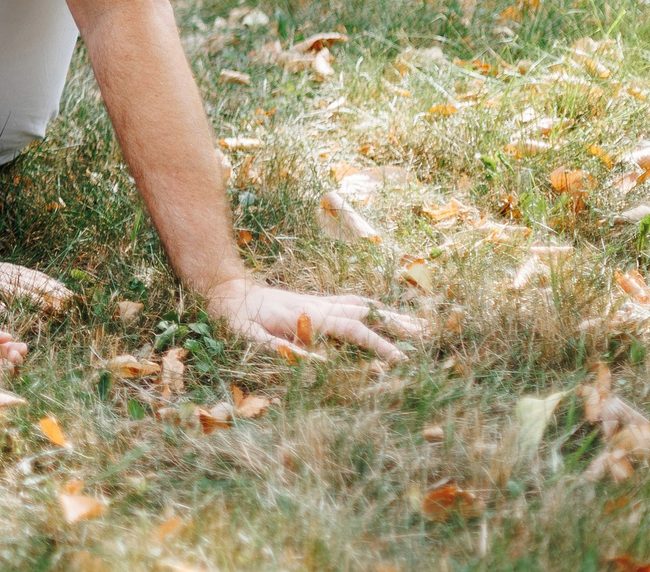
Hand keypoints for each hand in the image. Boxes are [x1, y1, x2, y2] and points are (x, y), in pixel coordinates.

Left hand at [204, 276, 410, 361]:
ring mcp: (315, 301)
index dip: (378, 344)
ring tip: (415, 322)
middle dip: (395, 324)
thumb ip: (276, 347)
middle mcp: (317, 305)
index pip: (352, 330)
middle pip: (364, 312)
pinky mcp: (312, 301)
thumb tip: (312, 360)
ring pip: (358, 304)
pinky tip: (379, 312)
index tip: (402, 359)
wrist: (224, 289)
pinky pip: (347, 302)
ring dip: (386, 312)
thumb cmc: (235, 317)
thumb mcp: (248, 337)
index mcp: (308, 315)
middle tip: (426, 334)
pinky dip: (369, 306)